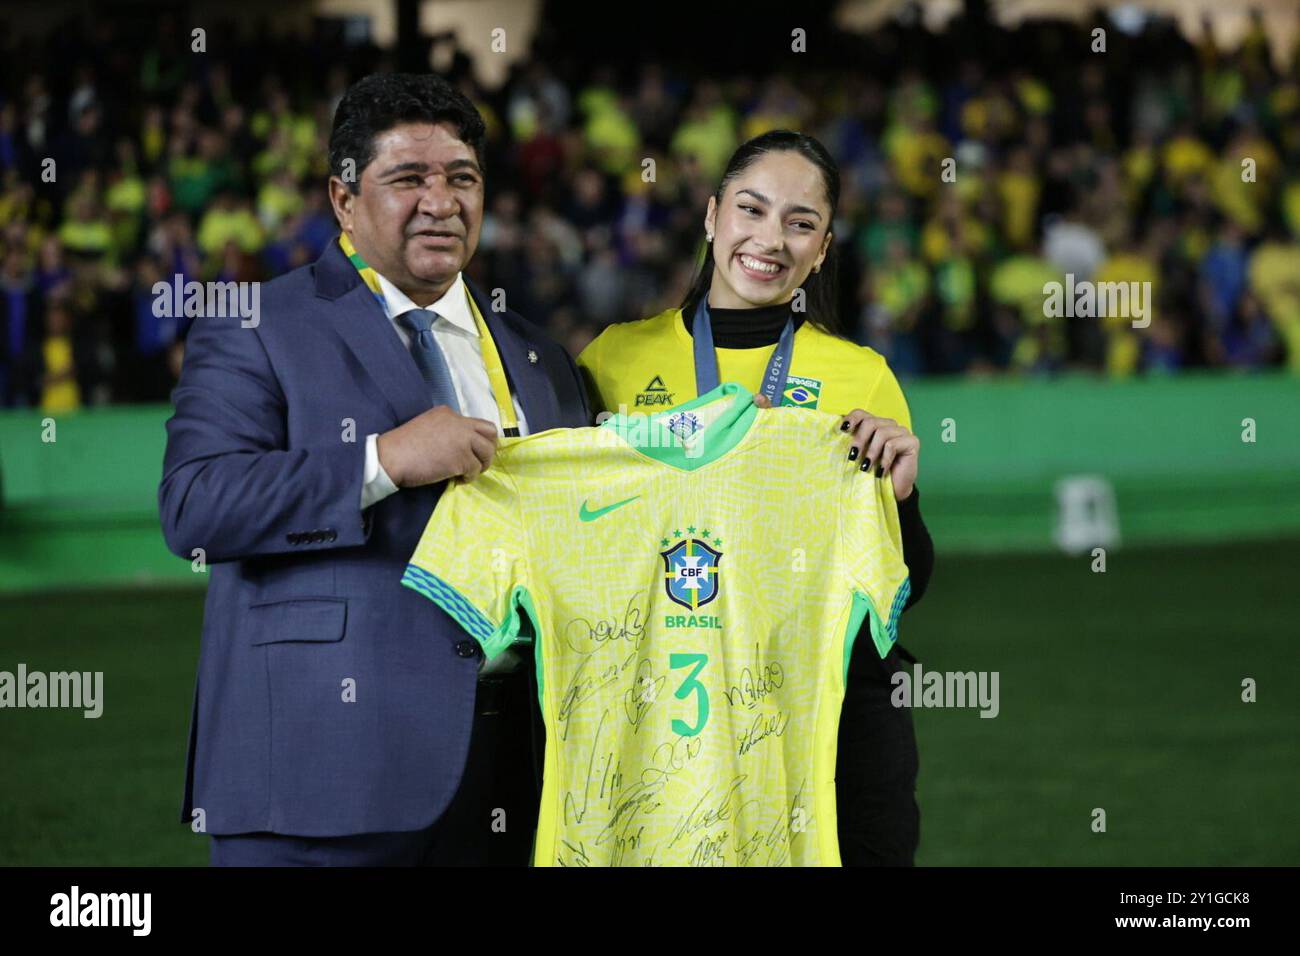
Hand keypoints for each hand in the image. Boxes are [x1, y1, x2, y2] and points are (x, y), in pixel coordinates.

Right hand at [376, 405, 497, 487]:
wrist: (391, 457)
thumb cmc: (402, 446)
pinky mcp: (461, 458)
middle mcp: (459, 423)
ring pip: (487, 452)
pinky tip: (457, 480)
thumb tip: (460, 447)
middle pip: (490, 432)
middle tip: (479, 462)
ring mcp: (462, 440)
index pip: (476, 423)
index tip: (471, 452)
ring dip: (481, 465)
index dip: (477, 440)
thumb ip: (445, 431)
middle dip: (489, 448)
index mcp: (448, 413)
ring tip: (468, 473)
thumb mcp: (427, 427)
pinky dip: (469, 477)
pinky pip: (475, 469)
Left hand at [753, 394, 918, 498]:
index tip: (840, 439)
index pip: (856, 413)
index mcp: (866, 425)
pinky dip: (884, 459)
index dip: (848, 424)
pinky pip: (893, 442)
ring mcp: (900, 431)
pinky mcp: (912, 443)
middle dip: (857, 444)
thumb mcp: (827, 457)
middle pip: (867, 421)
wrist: (880, 502)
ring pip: (879, 431)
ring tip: (866, 470)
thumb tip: (757, 399)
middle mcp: (884, 424)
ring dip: (869, 454)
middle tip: (853, 462)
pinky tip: (880, 472)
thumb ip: (797, 430)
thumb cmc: (852, 482)